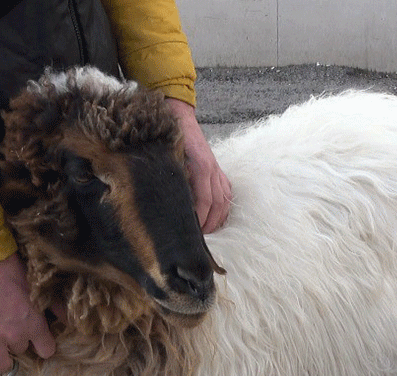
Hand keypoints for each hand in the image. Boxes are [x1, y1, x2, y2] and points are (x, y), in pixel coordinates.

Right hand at [0, 253, 55, 372]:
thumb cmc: (17, 273)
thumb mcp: (41, 290)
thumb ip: (57, 308)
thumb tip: (70, 321)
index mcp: (35, 326)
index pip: (46, 351)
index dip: (43, 346)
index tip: (39, 340)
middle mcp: (15, 336)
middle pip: (21, 351)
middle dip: (19, 342)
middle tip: (13, 331)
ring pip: (0, 364)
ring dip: (1, 358)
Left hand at [166, 98, 230, 233]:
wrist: (179, 116)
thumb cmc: (169, 138)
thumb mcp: (170, 160)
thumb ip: (175, 180)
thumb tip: (173, 204)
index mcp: (201, 167)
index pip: (205, 201)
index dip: (201, 218)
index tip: (194, 232)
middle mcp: (213, 169)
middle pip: (218, 204)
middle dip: (211, 223)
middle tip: (200, 237)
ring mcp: (217, 169)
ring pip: (225, 199)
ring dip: (219, 217)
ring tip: (209, 230)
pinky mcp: (218, 169)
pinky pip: (226, 191)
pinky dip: (224, 206)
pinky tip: (218, 216)